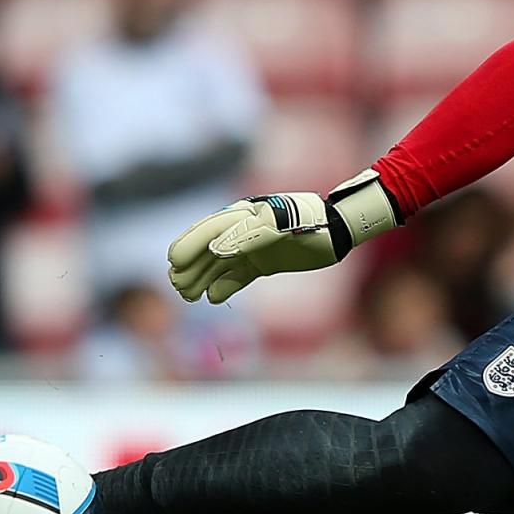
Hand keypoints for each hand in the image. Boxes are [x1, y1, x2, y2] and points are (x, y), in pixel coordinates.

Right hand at [167, 170, 398, 304]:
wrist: (338, 232)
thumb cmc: (312, 224)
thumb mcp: (282, 227)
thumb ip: (250, 236)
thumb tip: (217, 249)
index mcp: (245, 215)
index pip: (210, 230)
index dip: (191, 245)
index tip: (175, 261)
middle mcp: (244, 229)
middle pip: (209, 248)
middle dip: (191, 266)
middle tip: (177, 285)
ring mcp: (253, 246)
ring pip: (220, 264)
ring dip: (203, 278)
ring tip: (188, 294)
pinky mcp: (263, 262)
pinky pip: (238, 275)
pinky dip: (225, 285)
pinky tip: (213, 297)